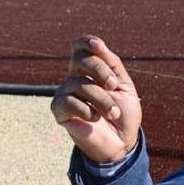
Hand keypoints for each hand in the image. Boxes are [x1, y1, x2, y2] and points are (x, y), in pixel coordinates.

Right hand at [51, 35, 142, 162]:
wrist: (121, 143)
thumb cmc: (123, 115)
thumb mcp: (124, 87)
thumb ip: (113, 65)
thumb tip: (98, 43)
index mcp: (90, 71)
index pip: (80, 48)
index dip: (86, 42)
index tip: (98, 45)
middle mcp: (75, 78)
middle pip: (79, 59)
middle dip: (100, 69)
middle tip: (113, 85)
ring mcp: (65, 94)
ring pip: (79, 84)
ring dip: (102, 99)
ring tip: (112, 113)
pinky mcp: (59, 111)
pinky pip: (68, 102)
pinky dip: (87, 110)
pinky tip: (94, 119)